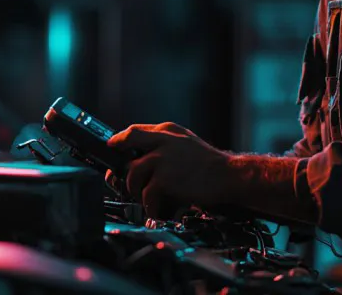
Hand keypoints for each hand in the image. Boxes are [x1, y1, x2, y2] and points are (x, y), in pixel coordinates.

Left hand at [106, 122, 228, 218]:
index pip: (134, 131)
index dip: (119, 141)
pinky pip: (146, 194)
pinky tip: (156, 209)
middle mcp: (163, 141)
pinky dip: (150, 206)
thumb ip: (164, 146)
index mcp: (168, 131)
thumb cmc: (209, 165)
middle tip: (121, 180)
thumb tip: (139, 160)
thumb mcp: (186, 145)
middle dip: (121, 166)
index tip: (112, 148)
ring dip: (136, 190)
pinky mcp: (165, 178)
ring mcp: (163, 158)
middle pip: (127, 146)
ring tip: (147, 199)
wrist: (229, 176)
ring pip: (133, 174)